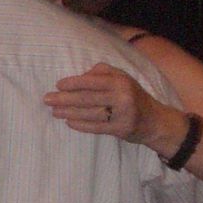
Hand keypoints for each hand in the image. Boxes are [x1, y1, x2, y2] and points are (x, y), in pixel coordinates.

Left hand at [43, 62, 169, 144]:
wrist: (154, 120)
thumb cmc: (132, 95)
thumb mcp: (122, 78)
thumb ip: (102, 72)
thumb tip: (80, 76)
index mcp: (120, 81)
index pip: (92, 81)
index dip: (73, 83)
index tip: (58, 85)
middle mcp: (122, 97)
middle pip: (87, 98)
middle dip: (64, 99)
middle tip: (47, 100)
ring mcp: (122, 115)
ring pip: (89, 113)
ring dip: (69, 112)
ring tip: (55, 112)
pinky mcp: (120, 130)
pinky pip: (96, 127)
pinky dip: (80, 125)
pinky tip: (69, 122)